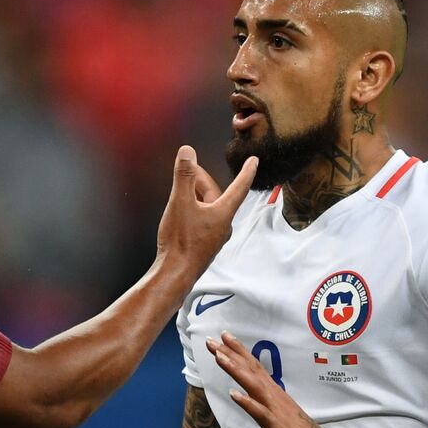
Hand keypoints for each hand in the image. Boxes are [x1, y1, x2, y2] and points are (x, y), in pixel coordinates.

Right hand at [155, 146, 256, 270]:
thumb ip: (184, 176)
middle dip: (202, 181)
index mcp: (223, 213)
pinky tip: (181, 212)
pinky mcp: (203, 246)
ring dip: (197, 196)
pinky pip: (202, 221)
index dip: (246, 171)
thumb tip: (188, 153)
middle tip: (188, 170)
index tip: (254, 161)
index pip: (240, 187)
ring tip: (182, 190)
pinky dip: (194, 211)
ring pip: (209, 209)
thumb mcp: (180, 202)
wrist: (174, 274)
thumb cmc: (180, 242)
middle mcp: (223, 225)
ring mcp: (214, 237)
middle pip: (217, 196)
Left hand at [208, 332, 335, 427]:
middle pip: (250, 371)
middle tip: (212, 339)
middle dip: (230, 354)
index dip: (238, 354)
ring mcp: (276, 411)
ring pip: (253, 385)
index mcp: (272, 397)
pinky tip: (234, 394)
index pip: (253, 370)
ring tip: (219, 356)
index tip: (222, 339)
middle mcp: (274, 398)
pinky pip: (261, 413)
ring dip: (236, 370)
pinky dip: (248, 403)